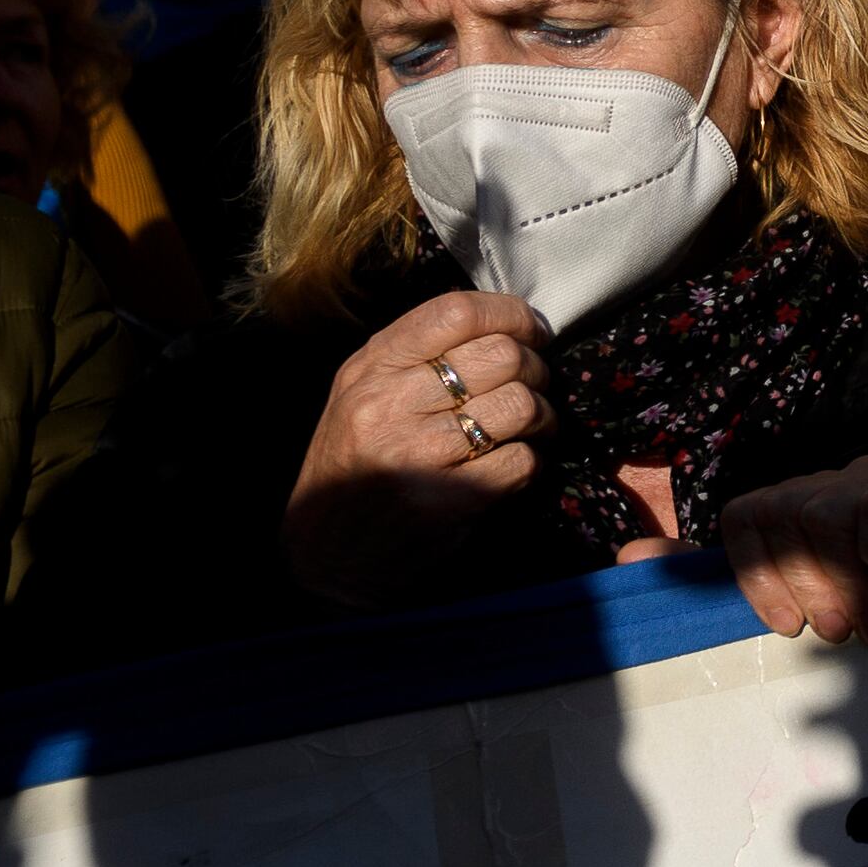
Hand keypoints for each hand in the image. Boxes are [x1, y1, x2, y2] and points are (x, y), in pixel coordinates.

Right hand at [283, 291, 552, 609]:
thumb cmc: (352, 466)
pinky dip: (531, 461)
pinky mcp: (449, 499)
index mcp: (370, 368)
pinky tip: (512, 465)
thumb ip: (415, 356)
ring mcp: (420, 452)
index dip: (509, 314)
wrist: (325, 555)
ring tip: (530, 428)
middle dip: (535, 369)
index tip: (531, 331)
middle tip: (532, 386)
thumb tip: (501, 326)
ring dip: (542, 416)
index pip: (456, 312)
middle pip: (502, 355)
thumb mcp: (359, 395)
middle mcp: (390, 403)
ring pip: (521, 405)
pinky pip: (523, 460)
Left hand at [716, 456, 867, 646]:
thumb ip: (814, 593)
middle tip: (838, 635)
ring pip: (822, 516)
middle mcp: (831, 482)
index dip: (758, 573)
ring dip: (842, 580)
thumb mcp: (851, 587)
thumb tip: (782, 628)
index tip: (787, 627)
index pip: (749, 517)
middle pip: (782, 517)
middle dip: (806, 587)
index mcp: (803, 503)